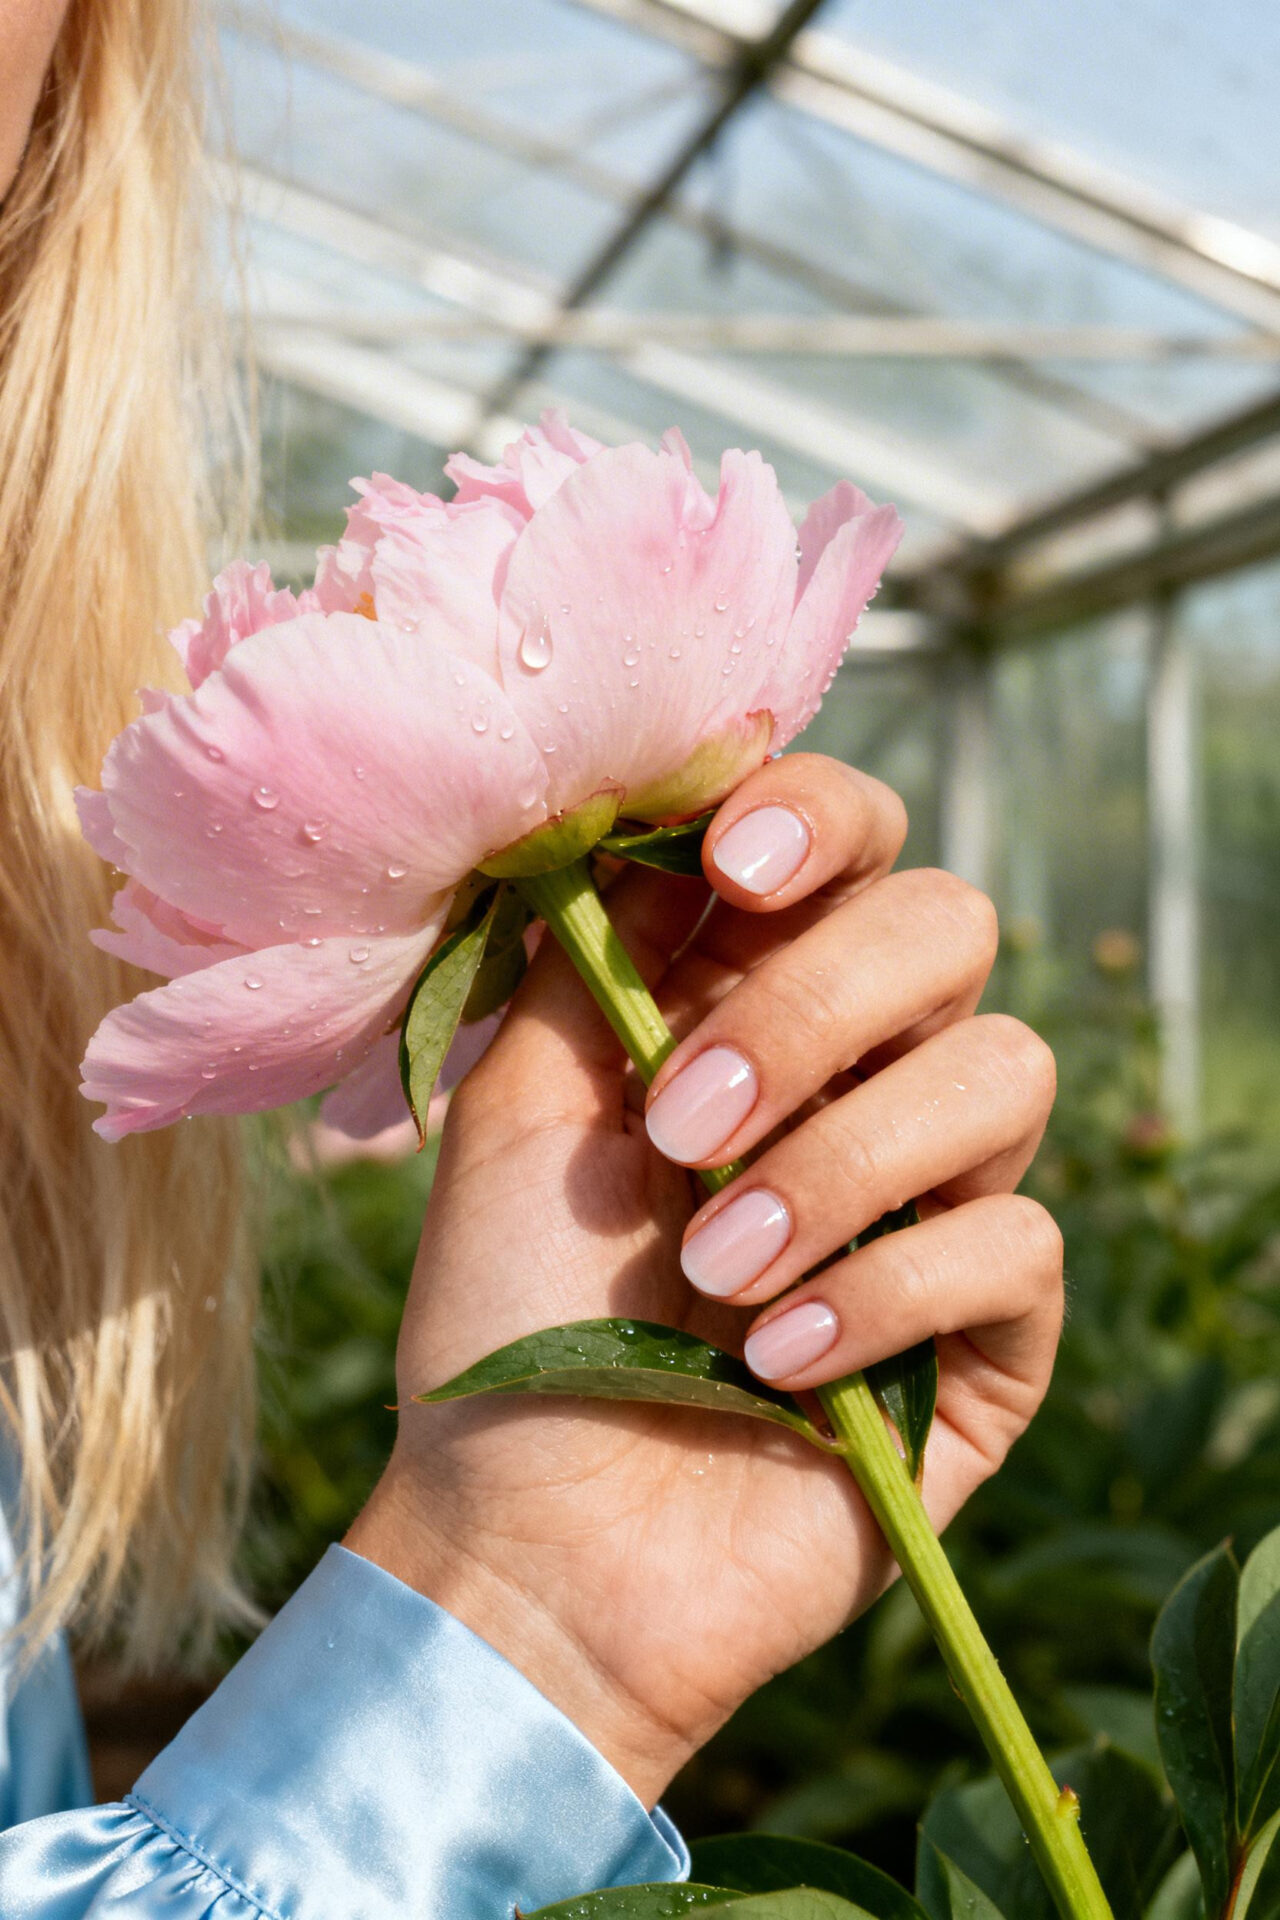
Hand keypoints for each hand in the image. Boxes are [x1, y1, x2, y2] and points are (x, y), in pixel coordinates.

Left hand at [346, 754, 1062, 1806]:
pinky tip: (777, 1364)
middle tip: (683, 1127)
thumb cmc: (506, 1319)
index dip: (817, 819)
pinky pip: (1013, 1243)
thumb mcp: (520, 1108)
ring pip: (1004, 1072)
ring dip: (841, 1162)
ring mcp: (934, 1198)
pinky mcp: (989, 1331)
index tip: (735, 869)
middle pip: (948, 928)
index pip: (850, 843)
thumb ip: (598, 951)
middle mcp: (859, 1076)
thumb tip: (658, 818)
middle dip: (815, 1013)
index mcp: (747, 1002)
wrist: (533, 1545)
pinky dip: (885, 1290)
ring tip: (713, 1270)